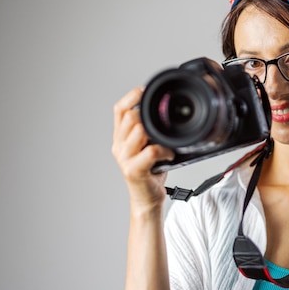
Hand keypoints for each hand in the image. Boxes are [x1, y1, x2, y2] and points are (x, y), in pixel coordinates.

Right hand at [111, 86, 174, 212]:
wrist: (146, 199)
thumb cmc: (150, 172)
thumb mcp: (147, 147)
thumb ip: (150, 131)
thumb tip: (168, 113)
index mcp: (120, 138)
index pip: (119, 109)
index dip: (131, 96)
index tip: (145, 89)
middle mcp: (118, 146)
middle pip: (129, 116)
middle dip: (148, 115)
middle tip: (163, 125)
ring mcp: (124, 158)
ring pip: (139, 130)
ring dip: (159, 134)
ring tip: (168, 143)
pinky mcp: (133, 170)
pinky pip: (151, 151)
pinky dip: (165, 150)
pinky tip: (169, 155)